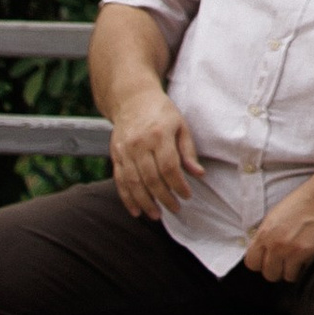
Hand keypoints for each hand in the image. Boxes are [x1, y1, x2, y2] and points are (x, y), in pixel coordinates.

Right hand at [107, 86, 202, 219]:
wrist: (132, 99)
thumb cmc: (161, 112)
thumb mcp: (181, 125)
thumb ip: (188, 151)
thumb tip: (199, 174)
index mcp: (158, 134)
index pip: (169, 167)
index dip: (178, 185)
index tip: (187, 196)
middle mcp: (139, 144)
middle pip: (151, 178)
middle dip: (164, 197)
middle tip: (175, 209)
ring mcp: (124, 150)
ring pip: (133, 183)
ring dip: (145, 202)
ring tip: (156, 215)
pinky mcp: (115, 155)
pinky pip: (120, 181)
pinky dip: (127, 198)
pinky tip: (136, 211)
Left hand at [243, 177, 313, 284]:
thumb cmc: (304, 202)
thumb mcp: (276, 215)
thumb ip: (267, 235)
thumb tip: (264, 251)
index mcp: (264, 233)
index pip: (251, 263)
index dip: (261, 263)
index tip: (270, 260)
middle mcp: (275, 244)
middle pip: (269, 273)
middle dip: (278, 269)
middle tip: (288, 260)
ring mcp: (291, 250)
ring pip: (286, 276)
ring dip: (294, 270)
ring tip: (301, 257)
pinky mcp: (308, 254)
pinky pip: (303, 272)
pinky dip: (307, 266)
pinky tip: (311, 254)